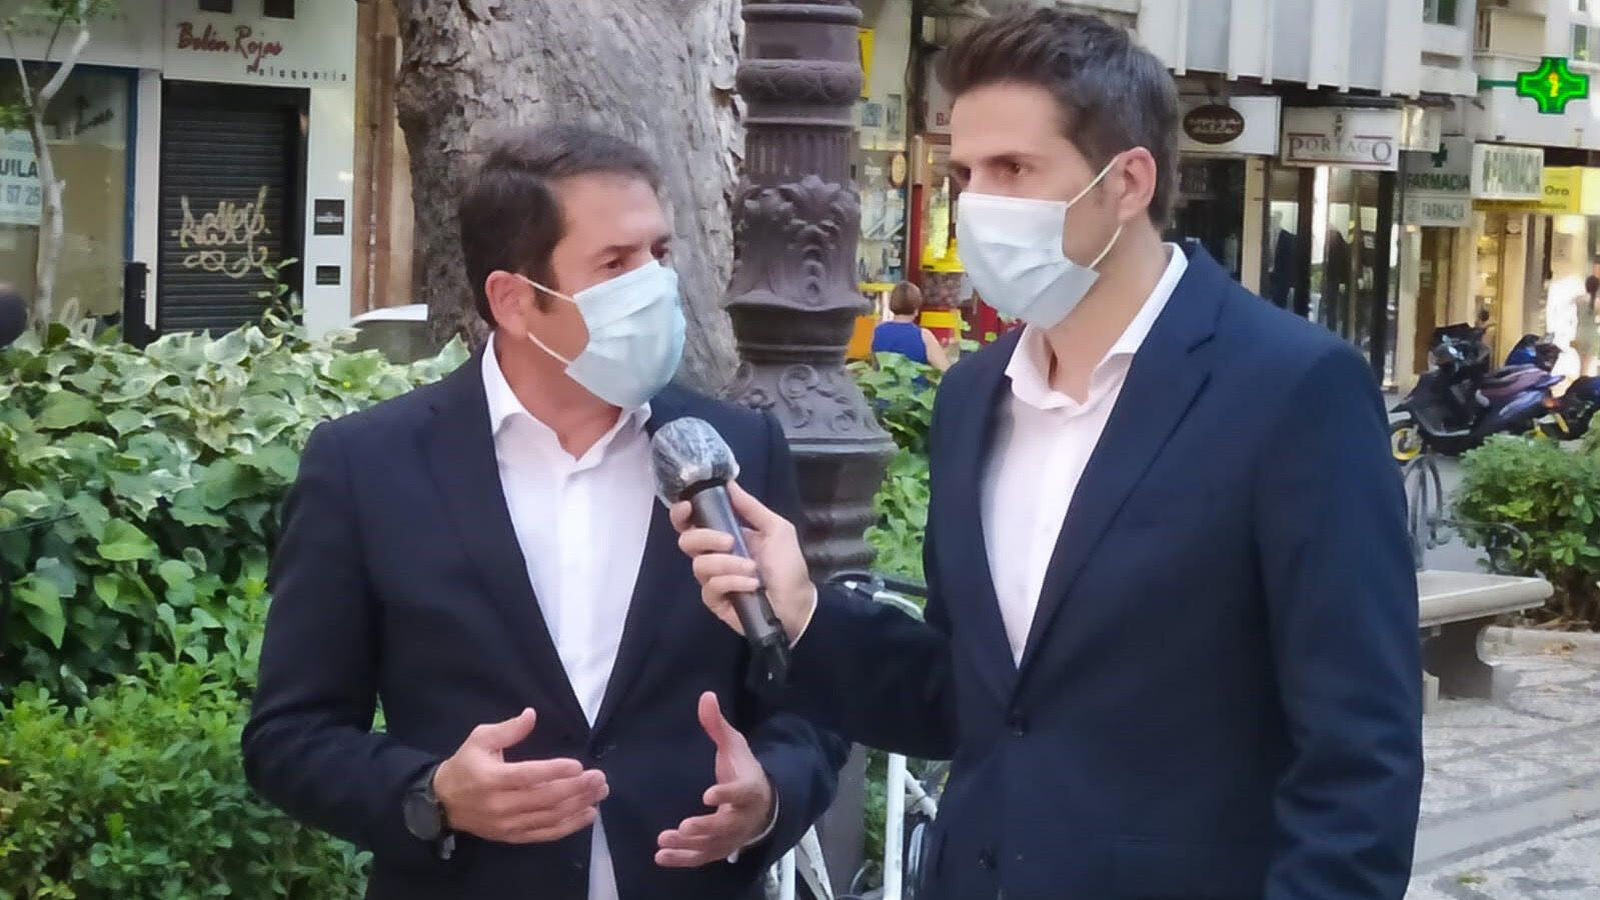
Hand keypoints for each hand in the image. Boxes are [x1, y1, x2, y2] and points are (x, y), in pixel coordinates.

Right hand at [432, 708, 607, 843]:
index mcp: (492, 778)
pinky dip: (569, 826)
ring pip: (549, 817)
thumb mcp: (480, 739)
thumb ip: (508, 729)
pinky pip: (545, 834)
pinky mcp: (513, 836)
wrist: (443, 803)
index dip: (554, 771)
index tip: (578, 766)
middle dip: (576, 789)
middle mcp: (501, 805)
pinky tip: (588, 815)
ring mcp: (508, 824)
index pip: (527, 776)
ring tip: (599, 793)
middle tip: (599, 778)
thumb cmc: (466, 765)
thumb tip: (531, 715)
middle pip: (544, 798)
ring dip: (578, 806)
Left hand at [656, 692, 775, 867]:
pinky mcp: (719, 848)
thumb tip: (706, 696)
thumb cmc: (744, 770)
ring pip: (712, 845)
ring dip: (689, 846)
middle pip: (725, 826)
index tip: (708, 794)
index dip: (726, 794)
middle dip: (705, 828)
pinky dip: (683, 859)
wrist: (763, 804)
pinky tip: (661, 856)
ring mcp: (731, 837)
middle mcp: (742, 817)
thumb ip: (718, 725)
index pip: (740, 792)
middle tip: (684, 827)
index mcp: (749, 789)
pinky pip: (702, 857)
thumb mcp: (734, 745)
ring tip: (664, 841)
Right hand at [671, 481, 815, 639]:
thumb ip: (751, 508)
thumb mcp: (776, 529)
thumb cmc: (787, 565)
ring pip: (699, 566)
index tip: (688, 507)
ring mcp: (713, 579)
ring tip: (753, 569)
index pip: (691, 522)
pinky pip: (711, 588)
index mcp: (724, 535)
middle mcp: (714, 556)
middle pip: (687, 541)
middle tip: (730, 541)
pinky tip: (751, 584)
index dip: (682, 514)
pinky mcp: (716, 602)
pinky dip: (732, 582)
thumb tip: (729, 483)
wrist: (798, 602)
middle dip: (706, 538)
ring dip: (727, 564)